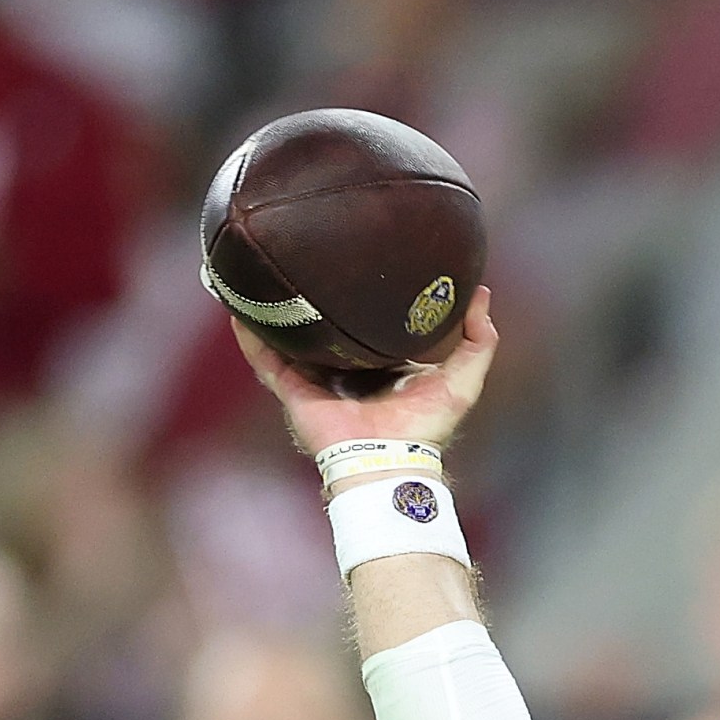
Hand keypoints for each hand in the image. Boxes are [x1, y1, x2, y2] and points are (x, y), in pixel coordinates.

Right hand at [230, 284, 498, 459]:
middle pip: (328, 329)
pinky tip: (237, 309)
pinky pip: (266, 360)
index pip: (372, 326)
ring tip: (261, 274)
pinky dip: (251, 338)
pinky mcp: (294, 393)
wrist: (389, 462)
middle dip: (316, 298)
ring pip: (291, 340)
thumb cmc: (426, 427)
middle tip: (306, 257)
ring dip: (275, 312)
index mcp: (383, 366)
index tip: (363, 263)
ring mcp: (318, 381)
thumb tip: (482, 294)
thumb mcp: (464, 379)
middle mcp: (347, 371)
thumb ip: (478, 340)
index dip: (367, 299)